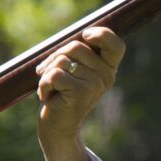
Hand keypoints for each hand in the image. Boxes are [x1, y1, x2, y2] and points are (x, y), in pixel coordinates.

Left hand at [37, 25, 124, 160]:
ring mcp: (95, 85)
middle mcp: (106, 77)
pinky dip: (43, 84)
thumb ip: (77, 52)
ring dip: (47, 72)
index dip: (102, 34)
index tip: (86, 36)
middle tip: (50, 74)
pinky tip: (47, 96)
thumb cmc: (61, 93)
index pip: (116, 45)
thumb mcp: (73, 70)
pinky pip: (54, 74)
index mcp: (107, 69)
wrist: (58, 126)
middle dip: (55, 56)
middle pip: (76, 46)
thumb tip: (80, 33)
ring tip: (51, 88)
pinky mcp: (81, 93)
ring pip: (62, 60)